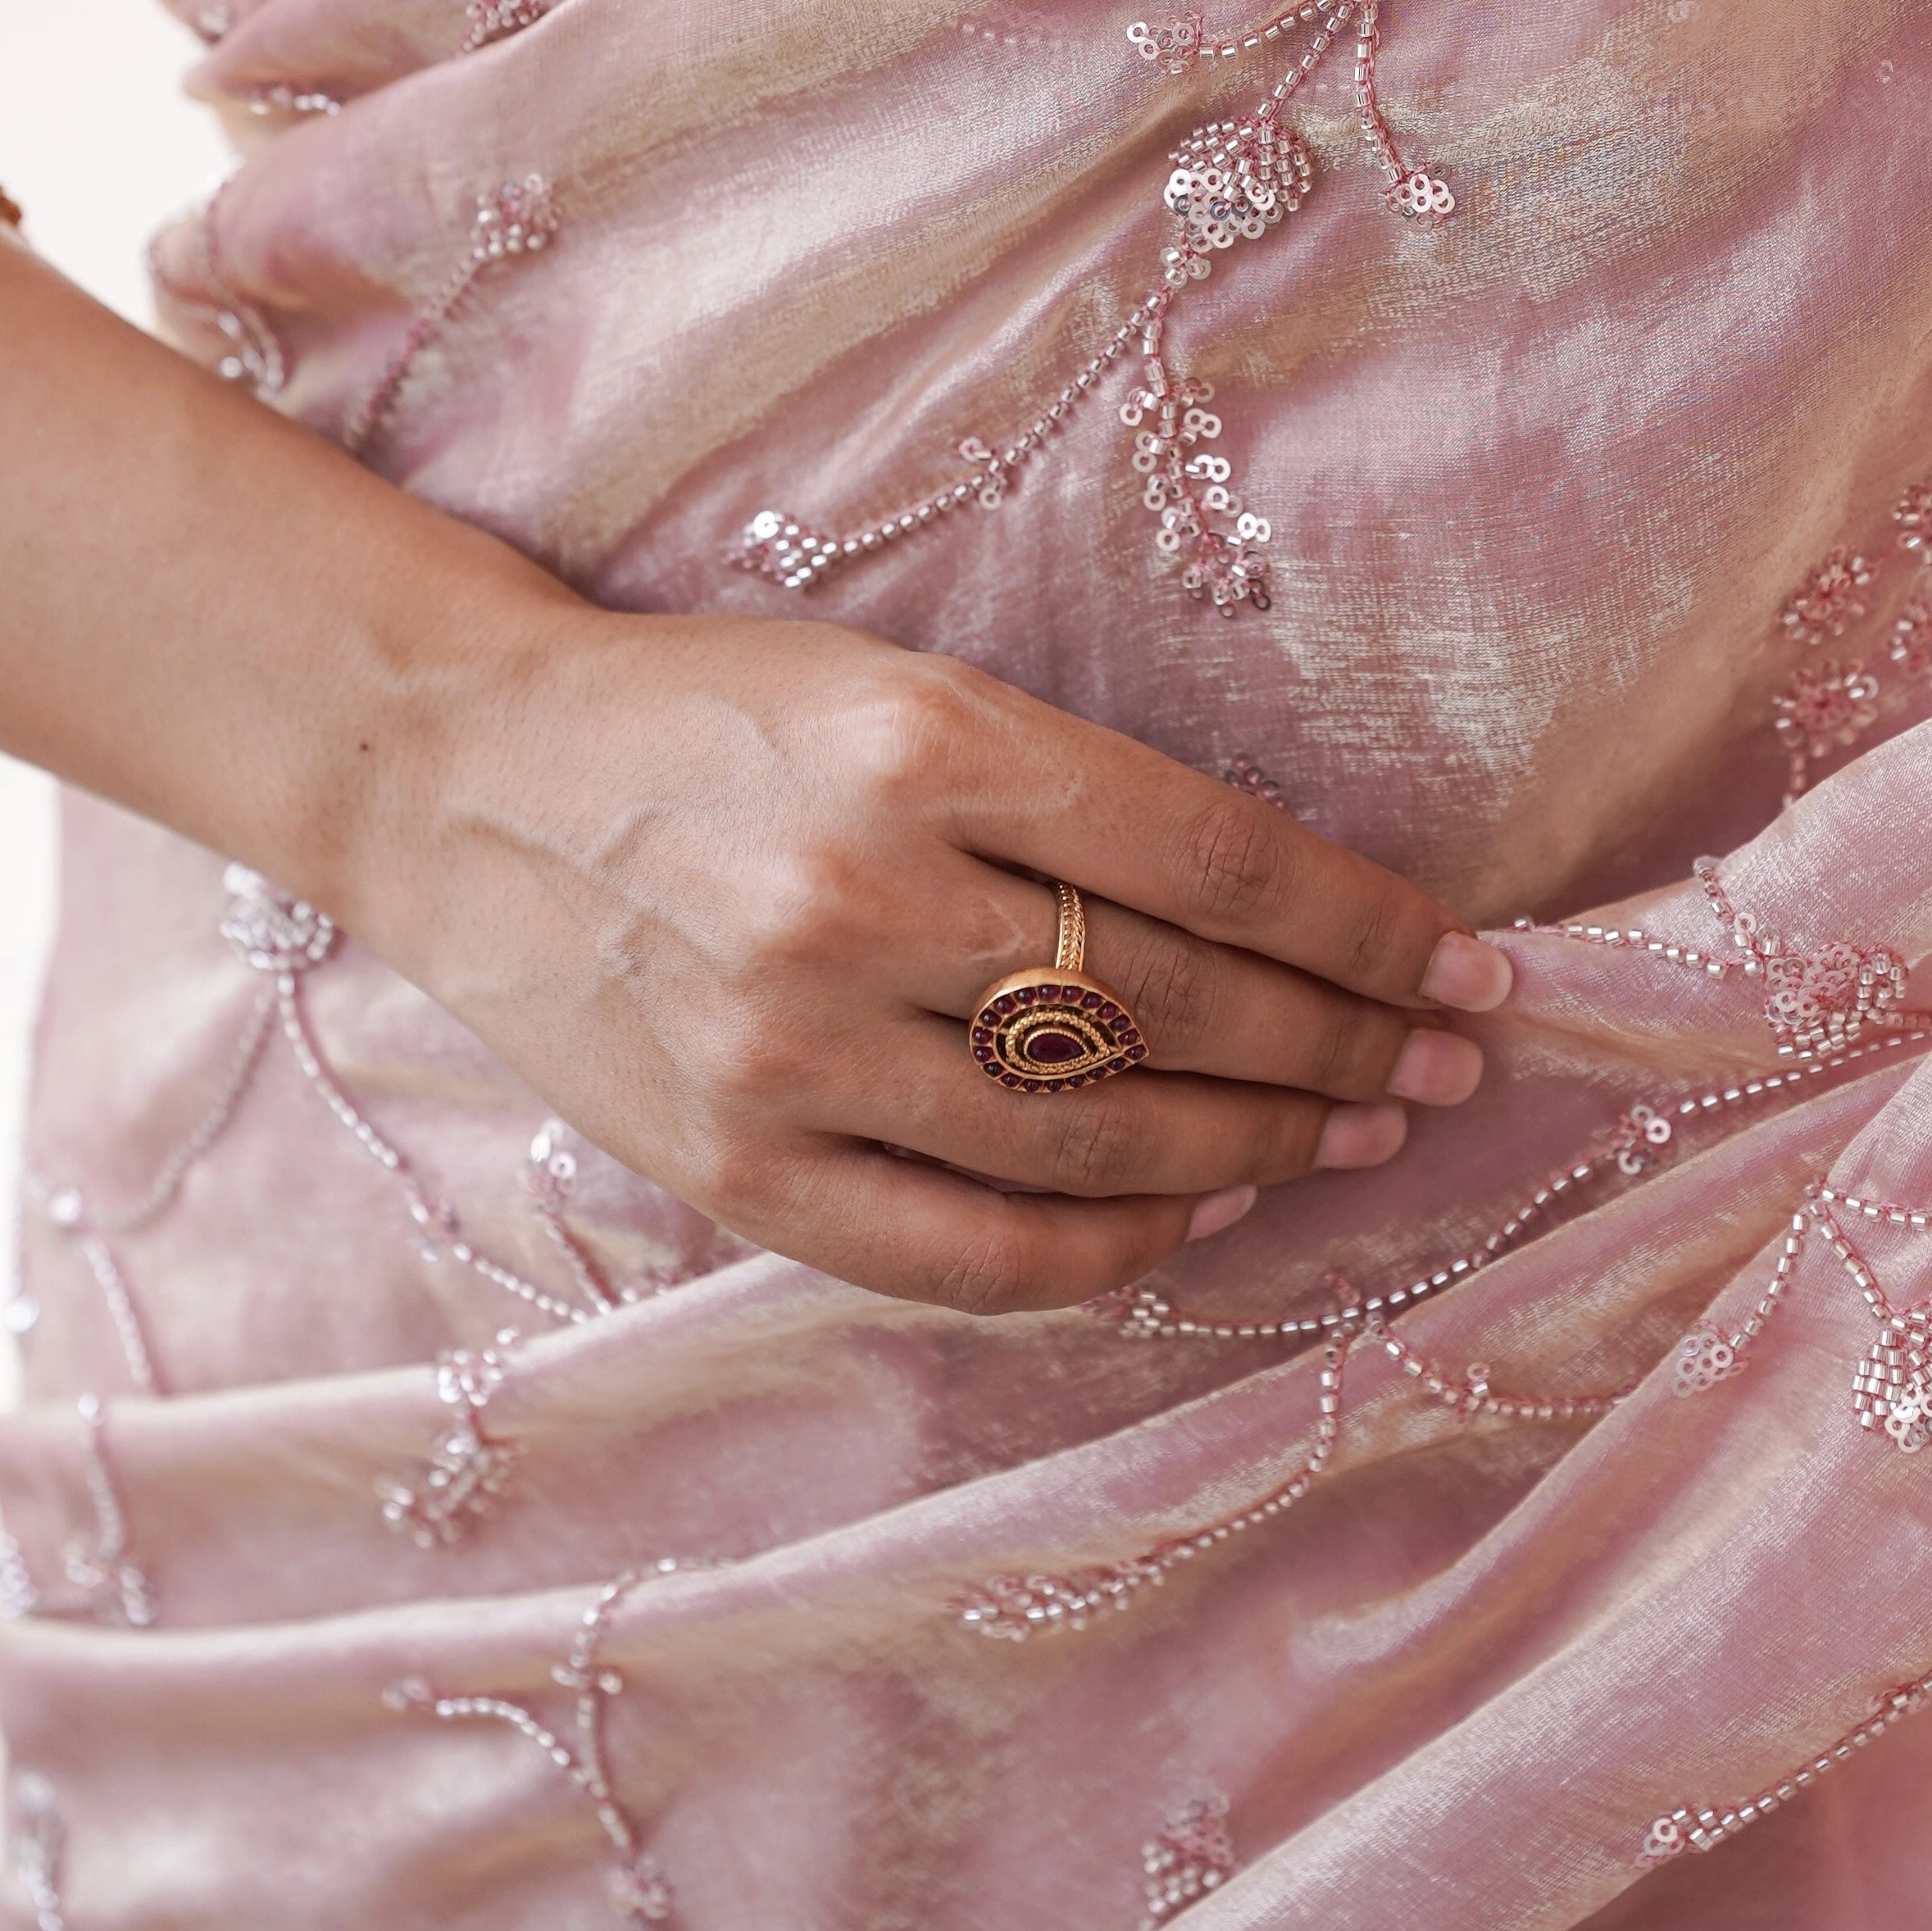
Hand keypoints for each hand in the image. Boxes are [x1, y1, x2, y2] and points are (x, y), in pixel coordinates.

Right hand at [348, 592, 1511, 1313]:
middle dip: (1343, 1047)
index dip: (1363, 927)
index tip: (1467, 966)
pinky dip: (1102, 1242)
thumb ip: (1069, 793)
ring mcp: (794, 1046)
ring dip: (1255, 1147)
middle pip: (1174, 1005)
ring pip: (1092, 1136)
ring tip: (1349, 1138)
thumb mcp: (896, 685)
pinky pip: (967, 1245)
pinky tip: (1189, 1213)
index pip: (1212, 857)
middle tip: (1442, 1067)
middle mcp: (865, 895)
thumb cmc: (711, 709)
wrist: (465, 779)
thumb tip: (1286, 915)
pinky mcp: (735, 1165)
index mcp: (924, 741)